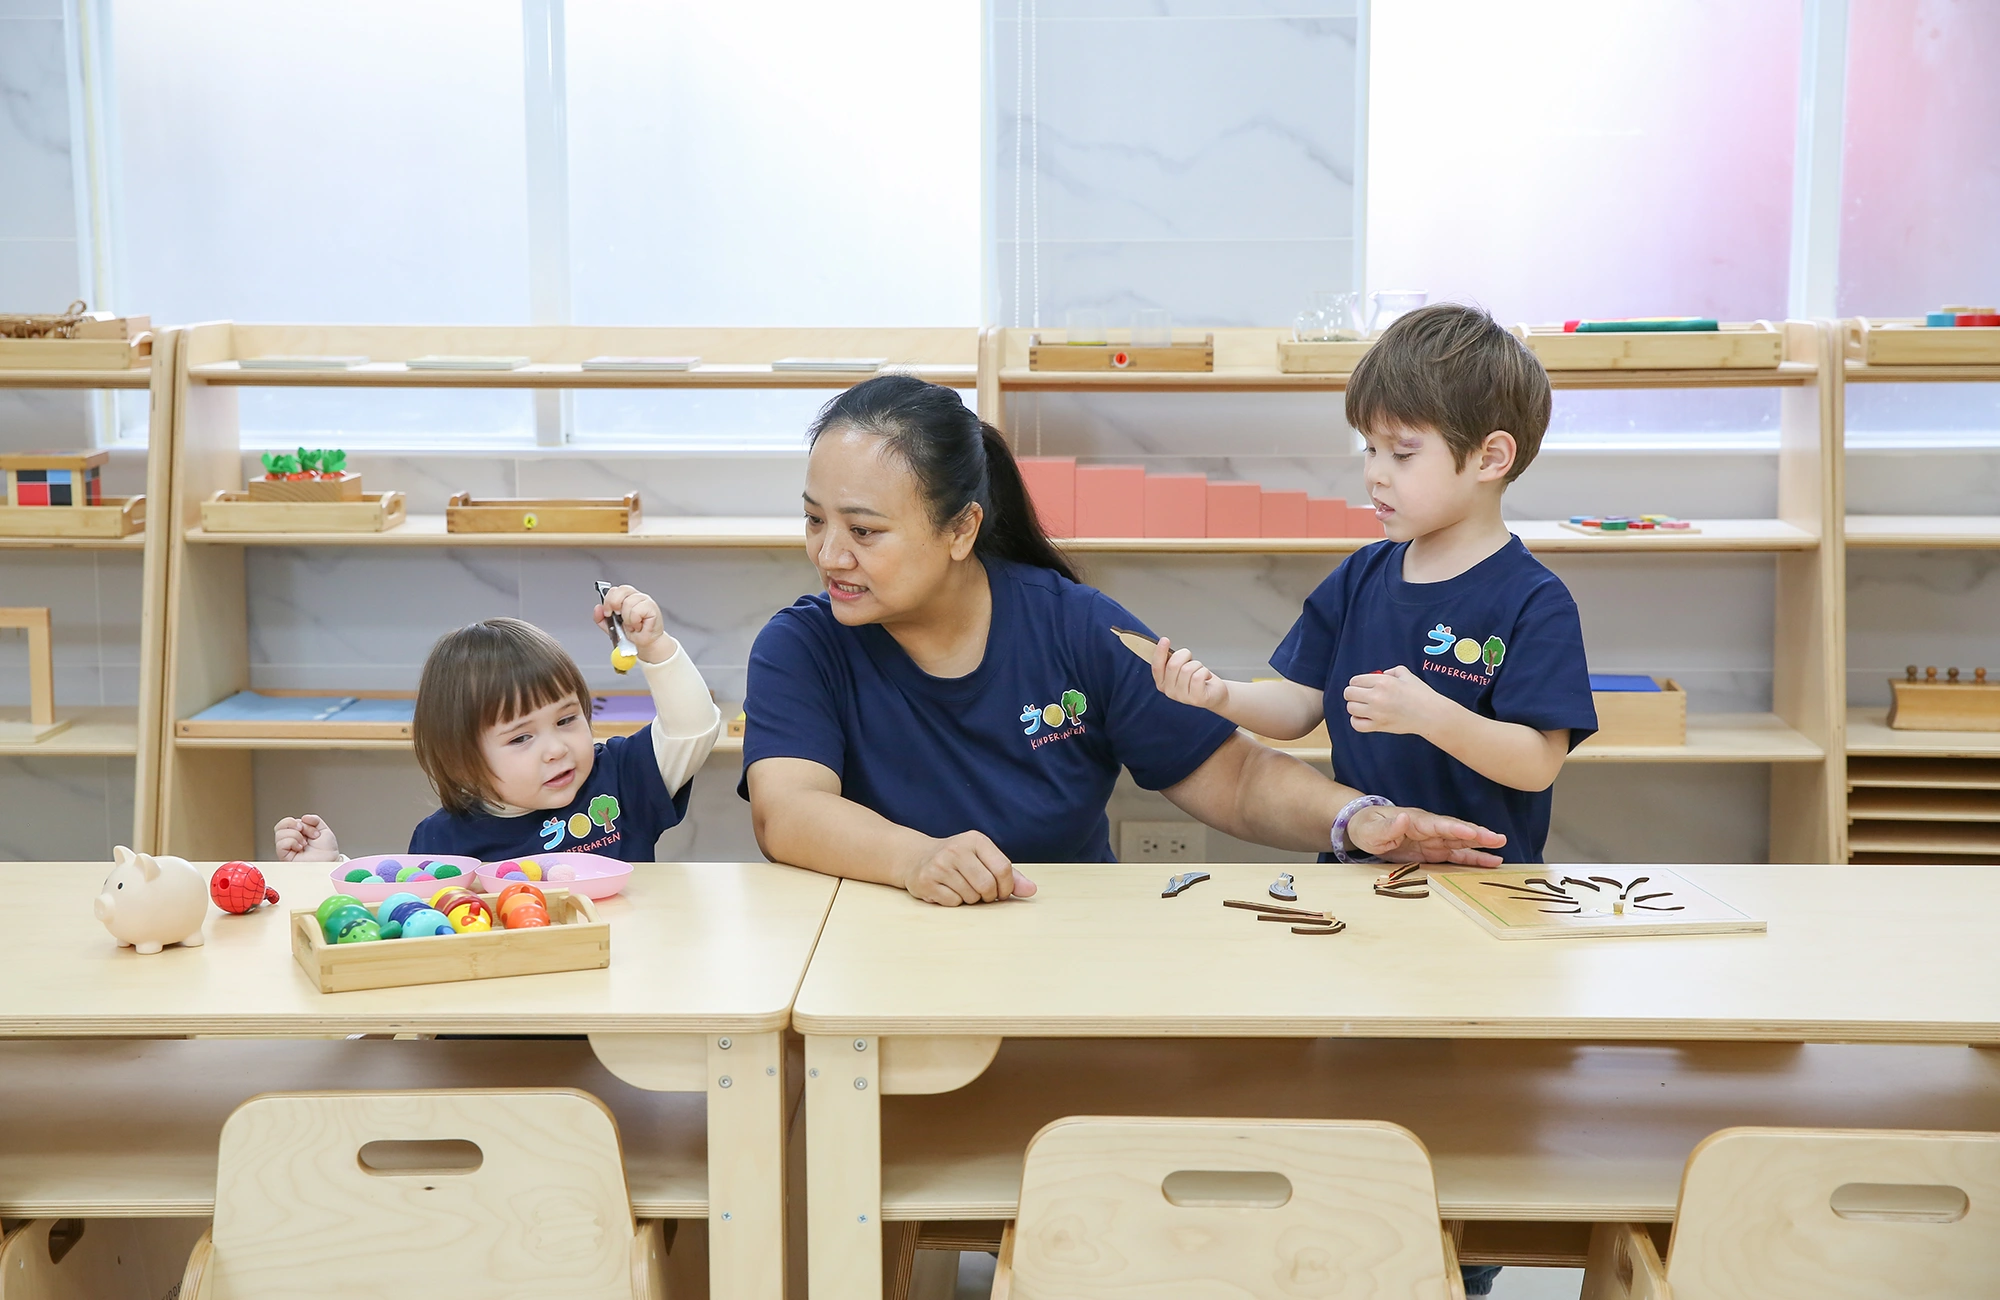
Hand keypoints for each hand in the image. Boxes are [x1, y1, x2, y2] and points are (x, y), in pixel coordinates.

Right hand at [274, 814, 340, 861]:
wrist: (330, 861)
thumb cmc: (327, 850)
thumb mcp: (324, 830)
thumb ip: (315, 820)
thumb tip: (304, 817)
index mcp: (298, 833)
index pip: (287, 822)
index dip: (298, 821)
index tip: (311, 828)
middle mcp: (291, 840)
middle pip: (279, 826)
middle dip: (293, 824)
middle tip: (303, 831)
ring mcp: (288, 849)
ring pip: (279, 834)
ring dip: (295, 835)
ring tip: (304, 843)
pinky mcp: (285, 857)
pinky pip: (281, 844)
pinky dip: (292, 842)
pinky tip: (300, 847)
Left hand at [595, 584, 677, 662]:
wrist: (645, 644)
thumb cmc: (632, 634)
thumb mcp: (611, 627)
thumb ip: (601, 618)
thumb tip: (598, 609)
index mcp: (625, 598)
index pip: (614, 590)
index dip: (608, 600)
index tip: (608, 613)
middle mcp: (635, 596)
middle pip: (622, 590)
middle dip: (615, 605)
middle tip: (618, 617)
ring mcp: (645, 600)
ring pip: (628, 603)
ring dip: (627, 619)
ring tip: (631, 625)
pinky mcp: (652, 607)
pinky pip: (637, 611)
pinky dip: (635, 622)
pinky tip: (638, 625)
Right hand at [899, 831, 1037, 905]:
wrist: (917, 858)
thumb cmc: (958, 861)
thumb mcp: (984, 859)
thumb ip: (1009, 875)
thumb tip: (1031, 890)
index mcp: (975, 840)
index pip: (1003, 869)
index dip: (1007, 887)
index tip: (1001, 891)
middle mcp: (956, 849)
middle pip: (987, 885)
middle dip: (988, 896)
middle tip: (981, 893)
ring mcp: (939, 865)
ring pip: (971, 896)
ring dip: (971, 899)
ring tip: (961, 888)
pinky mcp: (926, 881)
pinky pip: (953, 902)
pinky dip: (954, 902)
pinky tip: (947, 890)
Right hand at [1151, 637, 1229, 711]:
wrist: (1215, 693)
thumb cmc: (1197, 678)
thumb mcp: (1181, 668)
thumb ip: (1171, 660)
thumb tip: (1164, 644)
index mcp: (1162, 683)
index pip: (1157, 667)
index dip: (1159, 652)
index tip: (1165, 640)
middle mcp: (1169, 692)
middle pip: (1173, 665)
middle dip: (1184, 655)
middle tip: (1191, 659)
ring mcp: (1182, 697)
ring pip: (1187, 669)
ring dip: (1197, 665)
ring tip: (1199, 670)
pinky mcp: (1196, 699)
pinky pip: (1198, 676)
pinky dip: (1205, 671)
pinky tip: (1206, 677)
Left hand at [1344, 665, 1445, 735]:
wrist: (1430, 714)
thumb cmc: (1420, 694)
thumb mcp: (1406, 674)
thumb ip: (1391, 671)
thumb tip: (1380, 674)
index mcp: (1383, 681)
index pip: (1355, 680)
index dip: (1358, 683)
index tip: (1363, 686)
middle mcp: (1377, 696)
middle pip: (1348, 693)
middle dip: (1353, 693)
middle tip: (1362, 696)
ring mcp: (1376, 713)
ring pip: (1350, 708)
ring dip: (1355, 706)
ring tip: (1364, 706)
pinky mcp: (1379, 726)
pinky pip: (1356, 724)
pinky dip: (1357, 720)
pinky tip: (1364, 717)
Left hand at [1347, 804, 1505, 867]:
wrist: (1365, 828)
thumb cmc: (1367, 827)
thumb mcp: (1371, 830)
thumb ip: (1388, 827)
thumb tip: (1404, 818)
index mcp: (1415, 821)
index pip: (1438, 825)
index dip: (1455, 829)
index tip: (1472, 832)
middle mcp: (1429, 828)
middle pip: (1456, 831)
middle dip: (1476, 834)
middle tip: (1498, 838)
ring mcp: (1433, 839)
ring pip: (1461, 842)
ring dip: (1480, 845)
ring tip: (1501, 847)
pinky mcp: (1434, 850)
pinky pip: (1456, 854)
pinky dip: (1473, 857)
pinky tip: (1491, 861)